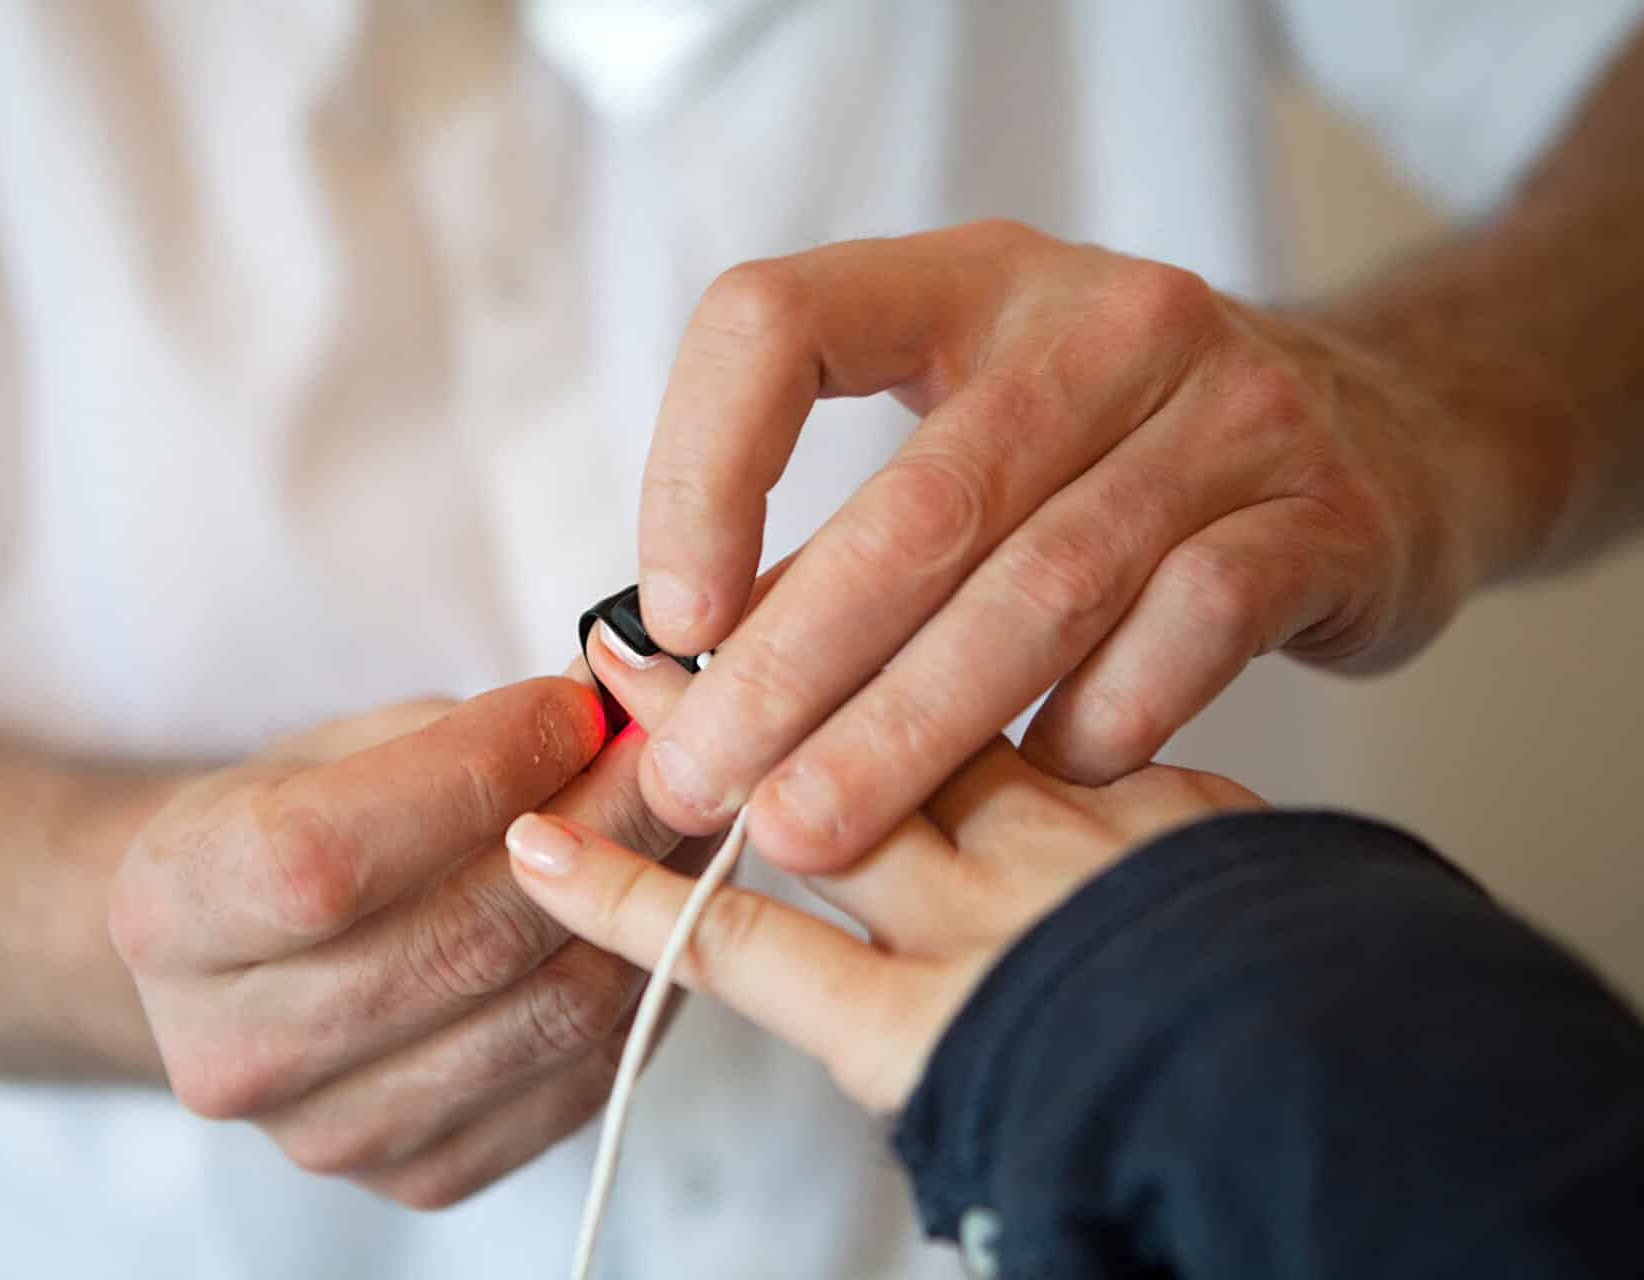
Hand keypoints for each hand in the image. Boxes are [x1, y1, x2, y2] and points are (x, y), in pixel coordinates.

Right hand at [107, 670, 702, 1207]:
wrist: (240, 961)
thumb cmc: (287, 823)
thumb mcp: (330, 749)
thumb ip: (451, 735)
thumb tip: (608, 707)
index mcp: (170, 914)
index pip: (330, 858)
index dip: (474, 773)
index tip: (571, 704)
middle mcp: (235, 1049)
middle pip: (463, 942)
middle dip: (600, 827)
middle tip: (674, 752)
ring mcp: (332, 1132)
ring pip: (545, 1013)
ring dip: (640, 903)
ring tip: (680, 819)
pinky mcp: (425, 1172)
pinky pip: (580, 1075)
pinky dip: (640, 981)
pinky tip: (655, 908)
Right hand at [509, 632, 1263, 1111]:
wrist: (1361, 1087)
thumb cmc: (1178, 1145)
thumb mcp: (1011, 1142)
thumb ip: (922, 1066)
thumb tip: (881, 1042)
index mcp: (930, 1035)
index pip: (738, 950)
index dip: (622, 896)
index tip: (541, 844)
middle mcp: (984, 925)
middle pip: (808, 799)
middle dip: (710, 727)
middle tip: (627, 663)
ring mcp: (1074, 852)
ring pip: (927, 736)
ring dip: (842, 674)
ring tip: (770, 614)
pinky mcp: (1165, 809)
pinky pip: (1066, 739)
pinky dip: (1012, 701)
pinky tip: (984, 646)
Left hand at [633, 220, 1496, 869]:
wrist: (1388, 430)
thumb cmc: (1119, 459)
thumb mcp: (976, 445)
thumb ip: (848, 542)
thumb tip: (695, 677)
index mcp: (973, 280)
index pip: (784, 323)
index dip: (702, 467)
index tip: (673, 617)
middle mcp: (1103, 322)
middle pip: (918, 504)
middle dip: (793, 666)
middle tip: (702, 785)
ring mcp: (1229, 410)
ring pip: (1041, 585)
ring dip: (909, 727)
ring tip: (806, 827)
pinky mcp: (1325, 512)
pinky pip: (1187, 627)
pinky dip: (1099, 720)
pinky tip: (1038, 785)